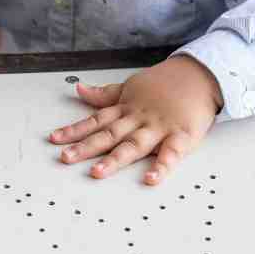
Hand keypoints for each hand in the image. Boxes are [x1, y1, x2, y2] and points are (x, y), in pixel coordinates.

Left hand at [49, 55, 223, 184]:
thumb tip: (79, 89)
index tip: (54, 140)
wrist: (200, 74)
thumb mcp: (131, 86)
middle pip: (109, 135)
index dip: (74, 130)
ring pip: (133, 145)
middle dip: (86, 147)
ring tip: (97, 172)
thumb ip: (105, 94)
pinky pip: (170, 154)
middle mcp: (139, 119)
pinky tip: (150, 179)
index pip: (95, 120)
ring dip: (115, 159)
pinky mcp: (181, 136)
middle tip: (66, 158)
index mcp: (126, 109)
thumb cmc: (166, 83)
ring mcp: (159, 128)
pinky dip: (161, 167)